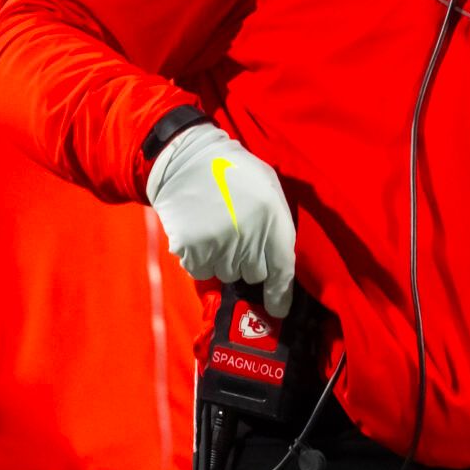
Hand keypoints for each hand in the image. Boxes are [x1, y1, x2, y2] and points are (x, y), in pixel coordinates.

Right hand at [148, 124, 296, 314]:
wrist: (186, 159)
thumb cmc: (234, 172)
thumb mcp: (269, 189)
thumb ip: (277, 224)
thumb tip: (281, 263)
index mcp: (273, 219)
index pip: (282, 270)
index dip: (281, 296)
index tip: (277, 310)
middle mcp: (248, 237)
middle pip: (253, 274)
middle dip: (249, 262)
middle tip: (238, 235)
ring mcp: (219, 245)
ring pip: (226, 273)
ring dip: (224, 260)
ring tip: (218, 229)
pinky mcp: (191, 249)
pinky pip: (201, 271)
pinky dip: (200, 258)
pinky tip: (200, 233)